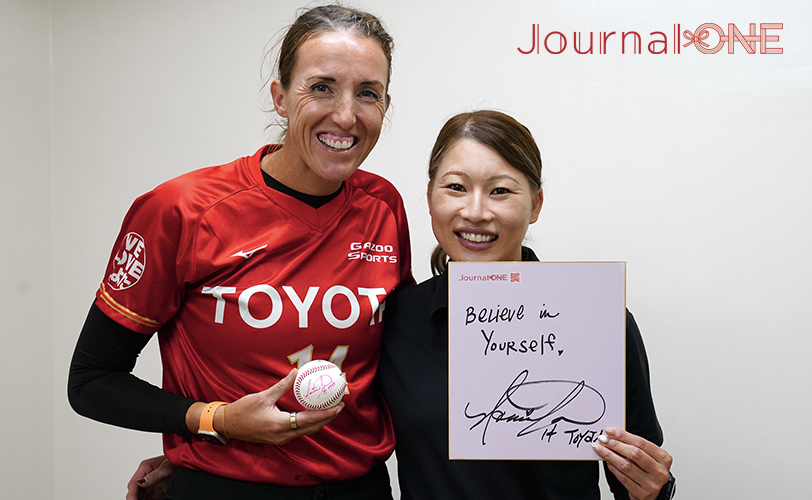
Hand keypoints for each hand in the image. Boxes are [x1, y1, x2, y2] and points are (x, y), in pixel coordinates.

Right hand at [126, 455, 175, 499]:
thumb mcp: (166, 467)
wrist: (184, 463)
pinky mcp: (156, 492)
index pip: (134, 483)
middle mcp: (146, 476)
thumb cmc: (175, 461)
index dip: (132, 494)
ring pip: (141, 497)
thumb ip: (154, 475)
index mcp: (145, 468)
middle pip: (135, 491)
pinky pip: (149, 499)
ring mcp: (150, 485)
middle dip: (135, 498)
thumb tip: (142, 482)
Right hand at [213, 368, 343, 445]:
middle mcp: (283, 435)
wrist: (227, 425)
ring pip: (306, 431)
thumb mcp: (263, 396)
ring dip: (319, 422)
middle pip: (312, 428)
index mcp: (280, 425)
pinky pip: (299, 432)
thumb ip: (282, 386)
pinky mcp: (278, 438)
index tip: (338, 406)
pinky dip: (309, 424)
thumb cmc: (242, 411)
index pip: (309, 420)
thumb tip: (295, 372)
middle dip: (327, 418)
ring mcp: (281, 439)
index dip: (326, 414)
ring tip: (330, 409)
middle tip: (339, 406)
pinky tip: (313, 415)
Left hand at [592, 427, 672, 499]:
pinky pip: (623, 478)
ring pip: (626, 466)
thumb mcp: (649, 456)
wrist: (653, 493)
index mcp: (663, 458)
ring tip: (600, 449)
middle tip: (603, 439)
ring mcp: (651, 484)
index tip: (610, 431)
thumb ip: (635, 446)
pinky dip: (612, 468)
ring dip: (610, 455)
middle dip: (615, 444)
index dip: (623, 435)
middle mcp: (659, 471)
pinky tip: (607, 461)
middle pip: (634, 454)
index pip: (641, 443)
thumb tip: (614, 435)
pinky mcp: (641, 493)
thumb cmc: (650, 471)